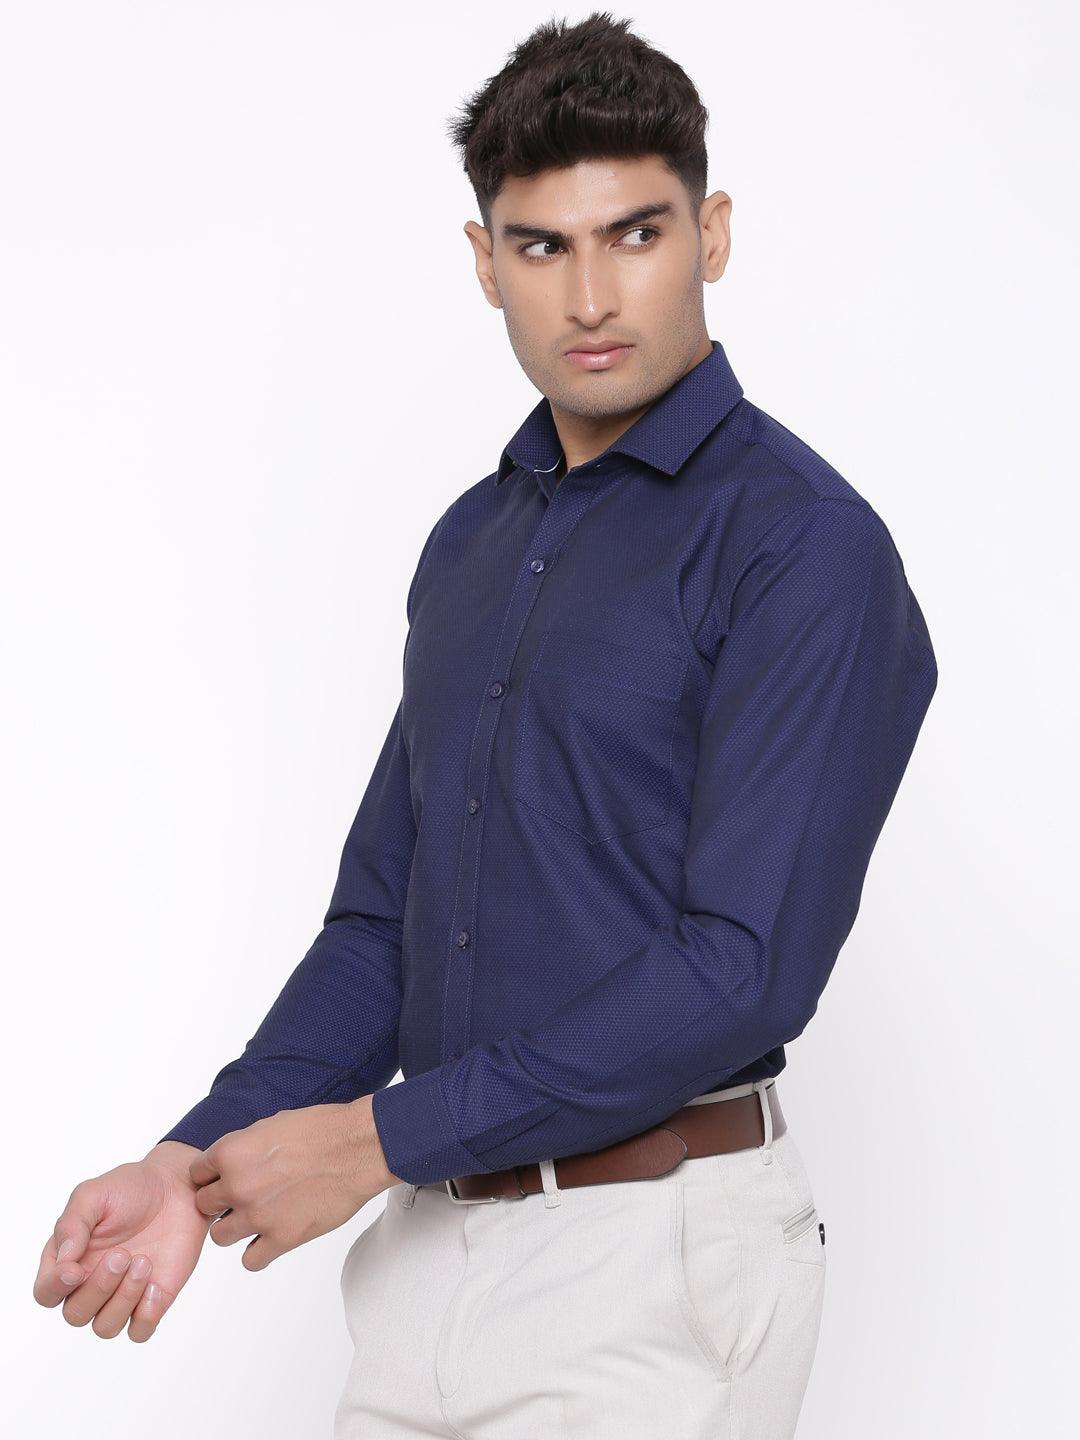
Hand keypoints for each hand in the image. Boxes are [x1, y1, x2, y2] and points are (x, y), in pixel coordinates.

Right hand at [33, 1142, 212, 1341]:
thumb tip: (63, 1260)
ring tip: (143, 1261)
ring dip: (123, 1299)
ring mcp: (121, 1294)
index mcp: (69, 1259)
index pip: (46, 1293)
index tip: (77, 1269)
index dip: (56, 1288)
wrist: (176, 1187)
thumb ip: (72, 1224)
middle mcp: (91, 1282)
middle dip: (99, 1288)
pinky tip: (156, 1286)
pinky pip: (139, 1332)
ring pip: (105, 1327)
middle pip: (75, 1314)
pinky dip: (145, 1316)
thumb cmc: (130, 1189)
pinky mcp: (151, 1300)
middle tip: (123, 1254)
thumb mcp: (94, 1194)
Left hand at [189, 1095, 399, 1270]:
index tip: (222, 1178)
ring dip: (236, 1227)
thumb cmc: (322, 1130)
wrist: (356, 1149)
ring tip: (257, 1217)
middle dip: (220, 1201)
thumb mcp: (271, 1125)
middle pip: (203, 1206)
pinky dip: (258, 1251)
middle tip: (243, 1196)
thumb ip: (244, 1147)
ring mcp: (258, 1215)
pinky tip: (271, 1237)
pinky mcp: (282, 1238)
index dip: (211, 1175)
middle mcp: (237, 1185)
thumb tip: (234, 1161)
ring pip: (221, 1236)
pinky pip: (250, 1260)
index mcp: (231, 1152)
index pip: (196, 1173)